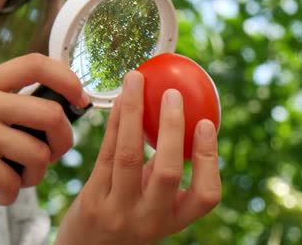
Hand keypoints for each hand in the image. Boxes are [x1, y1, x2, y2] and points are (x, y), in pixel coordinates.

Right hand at [0, 53, 87, 212]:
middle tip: (54, 153)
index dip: (67, 77)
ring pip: (38, 153)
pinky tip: (0, 192)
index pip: (35, 63)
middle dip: (63, 140)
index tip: (79, 97)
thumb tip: (50, 114)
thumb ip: (0, 101)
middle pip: (50, 113)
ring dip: (37, 174)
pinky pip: (14, 181)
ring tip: (21, 179)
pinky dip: (13, 193)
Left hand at [55, 71, 220, 244]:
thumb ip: (162, 172)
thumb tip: (177, 119)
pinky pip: (105, 153)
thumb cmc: (125, 218)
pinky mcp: (92, 200)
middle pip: (168, 172)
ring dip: (133, 112)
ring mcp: (118, 211)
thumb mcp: (152, 204)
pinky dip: (113, 123)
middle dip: (172, 128)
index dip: (210, 159)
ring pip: (128, 155)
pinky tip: (117, 101)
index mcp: (174, 220)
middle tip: (172, 93)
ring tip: (136, 80)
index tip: (206, 123)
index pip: (206, 196)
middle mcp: (149, 219)